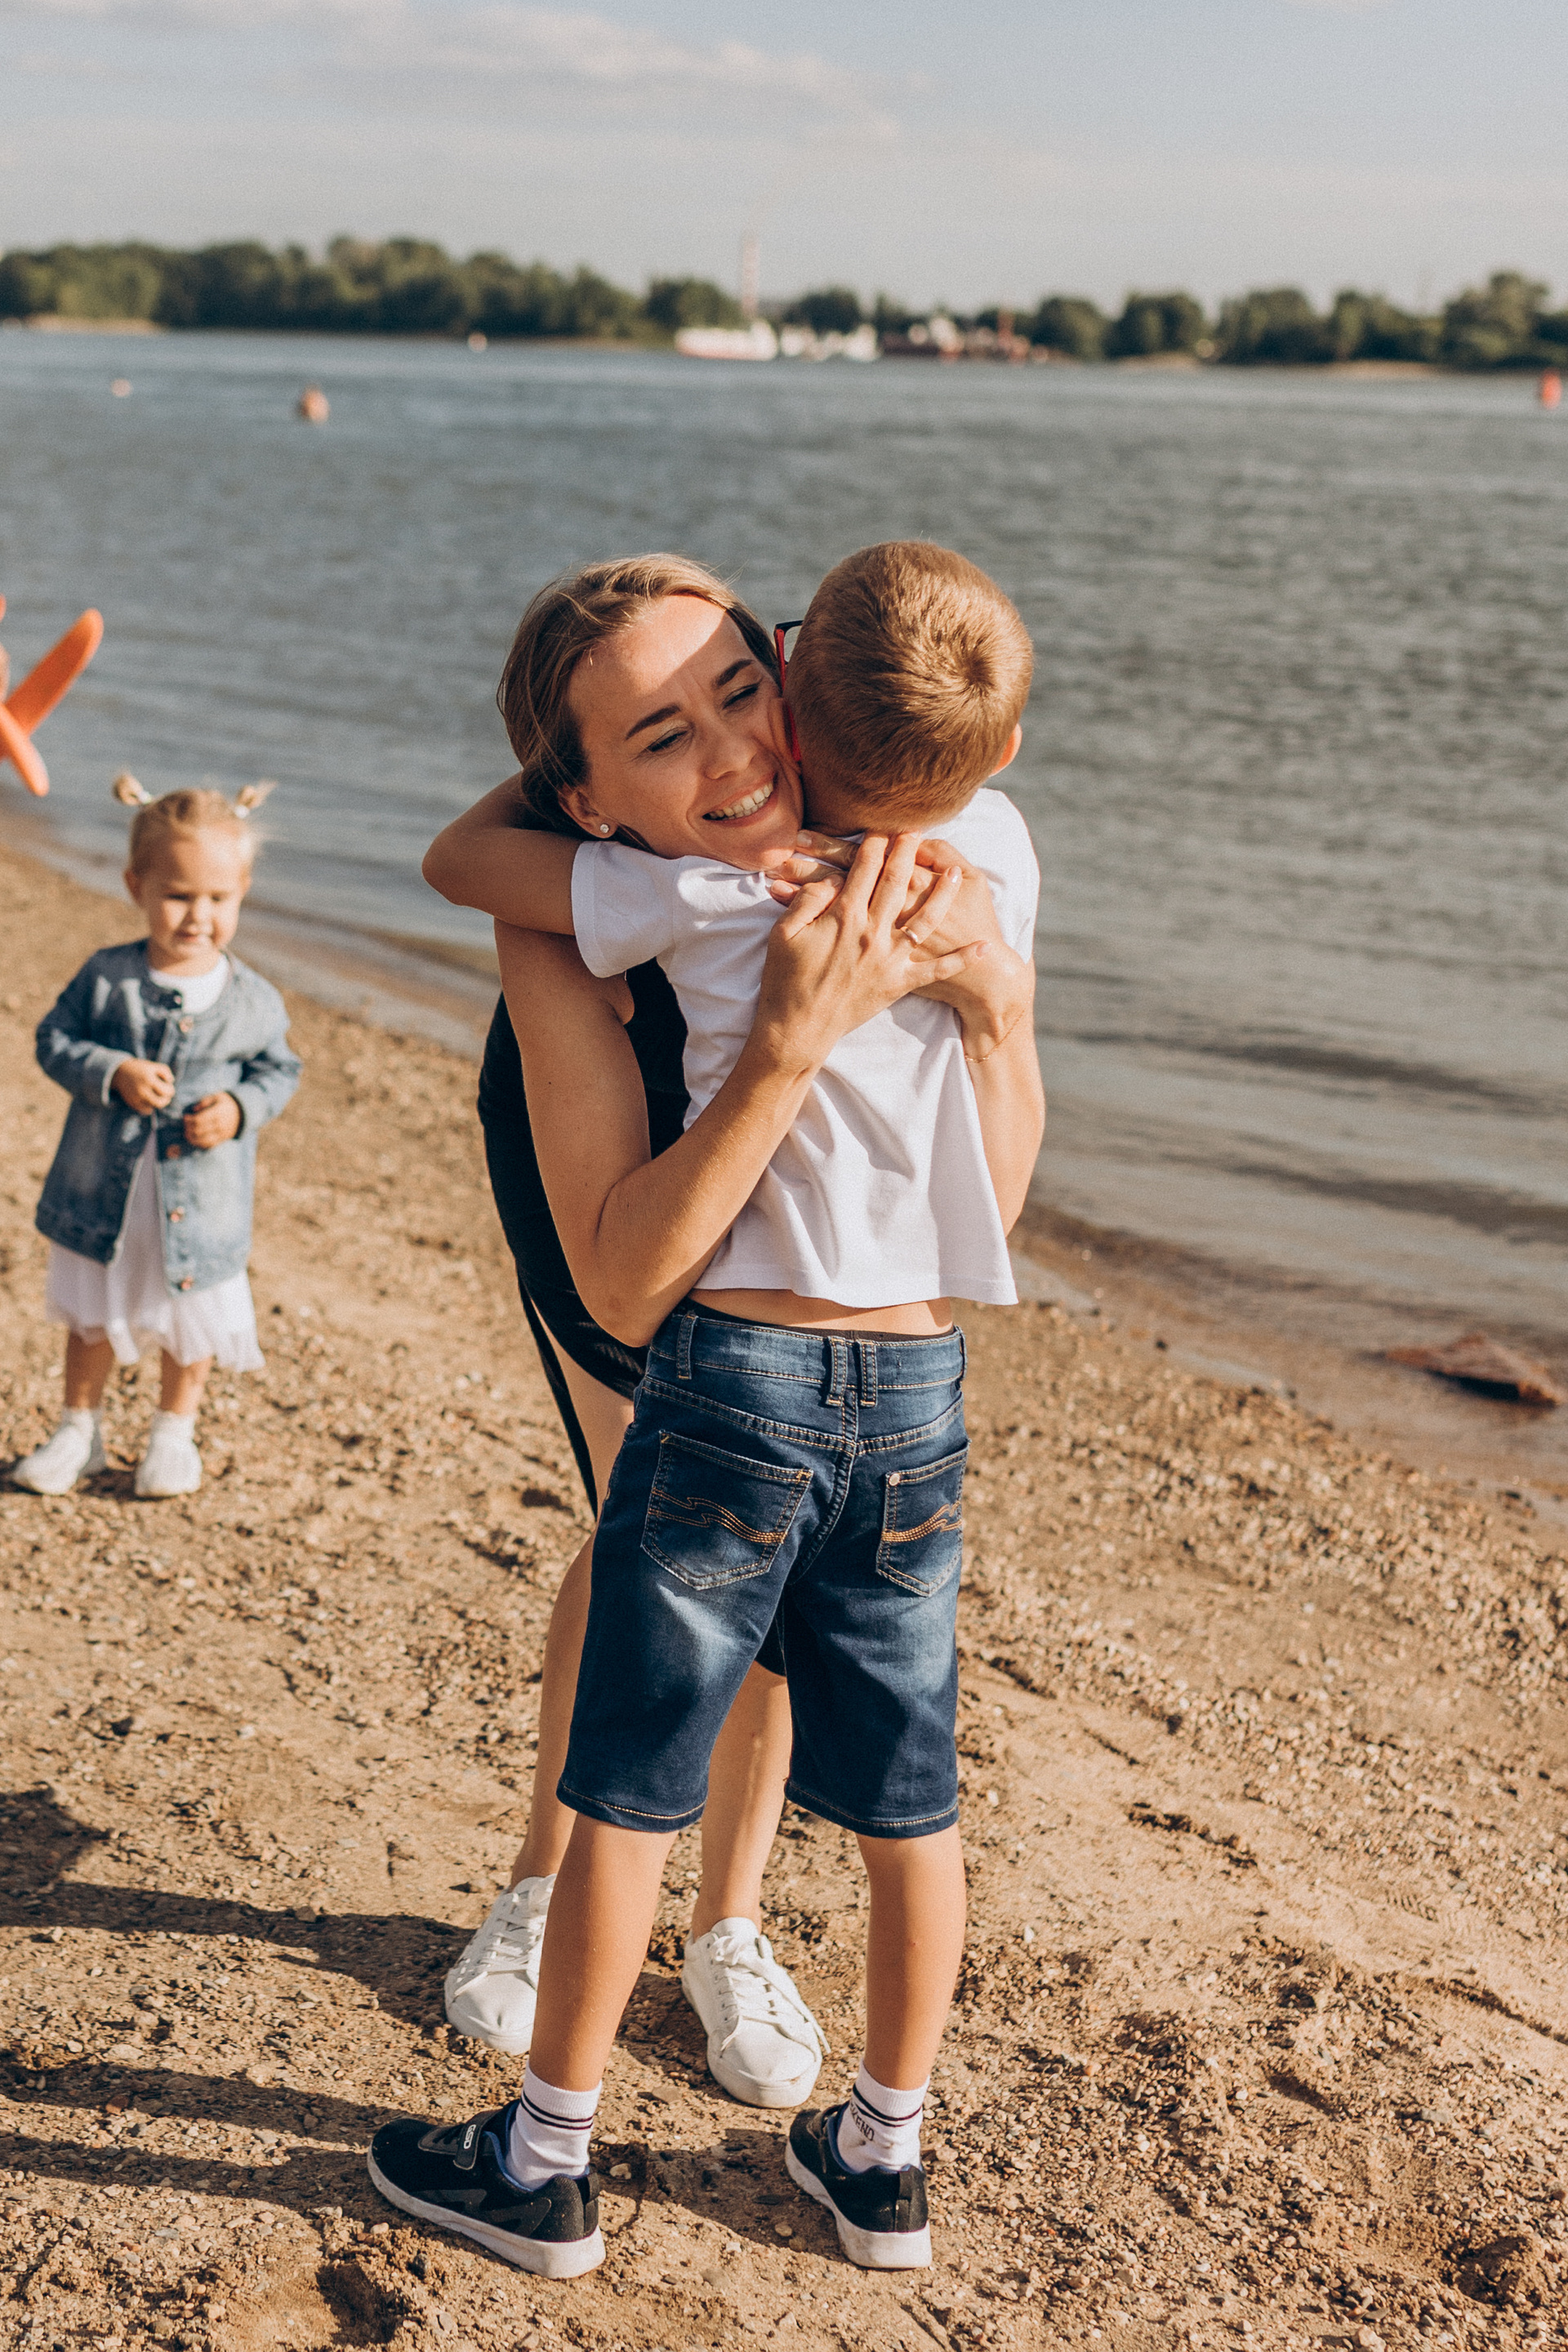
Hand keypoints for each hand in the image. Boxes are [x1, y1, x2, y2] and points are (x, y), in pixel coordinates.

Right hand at [112, 1058, 174, 1113]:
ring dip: (157, 1102)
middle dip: (166, 1099)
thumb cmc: (141, 1069)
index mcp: (149, 1079)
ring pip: (153, 1107)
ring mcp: (136, 1098)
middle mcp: (141, 1090)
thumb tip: (171, 1082)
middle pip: (160, 1103)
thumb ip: (166, 1072)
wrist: (120, 1072)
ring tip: (156, 1095)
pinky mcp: (132, 1103)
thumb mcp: (154, 1066)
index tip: (167, 1086)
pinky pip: (146, 1110)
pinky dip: (150, 1106)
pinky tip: (149, 1099)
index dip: (170, 1089)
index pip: (167, 1092)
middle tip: (165, 1094)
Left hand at [183, 1092, 240, 1148]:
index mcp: (218, 1113)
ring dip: (192, 1138)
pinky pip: (209, 1145)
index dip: (189, 1120)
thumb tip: (194, 1109)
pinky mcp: (222, 1139)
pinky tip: (194, 1140)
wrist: (242, 1113)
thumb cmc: (226, 1103)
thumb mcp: (217, 1096)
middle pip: (199, 1130)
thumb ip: (205, 1101)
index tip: (185, 1117)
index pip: (199, 1120)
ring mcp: (222, 1134)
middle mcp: (220, 1125)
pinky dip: (200, 1144)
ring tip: (187, 1134)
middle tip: (185, 1125)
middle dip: (189, 1128)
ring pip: (203, 1140)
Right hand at [751, 833, 987, 1076]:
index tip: (883, 827)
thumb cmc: (785, 980)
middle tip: (917, 830)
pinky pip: (937, 970)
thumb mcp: (785, 933)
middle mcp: (873, 933)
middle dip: (908, 853)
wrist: (798, 1028)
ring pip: (925, 919)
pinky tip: (982, 947)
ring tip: (956, 873)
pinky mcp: (899, 983)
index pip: (864, 869)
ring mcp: (890, 959)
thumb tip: (830, 879)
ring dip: (942, 894)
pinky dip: (961, 960)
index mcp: (844, 917)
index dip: (874, 844)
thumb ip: (809, 900)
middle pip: (897, 883)